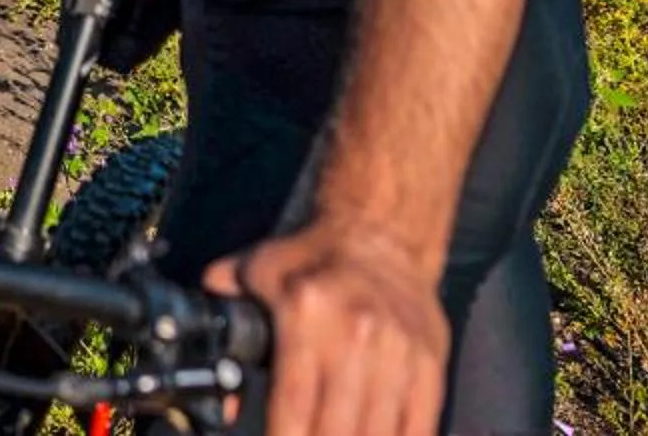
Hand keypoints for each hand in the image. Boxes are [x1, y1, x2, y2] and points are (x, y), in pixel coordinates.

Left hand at [208, 217, 449, 435]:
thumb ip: (226, 314)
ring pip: (378, 435)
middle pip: (336, 431)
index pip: (293, 404)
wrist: (379, 232)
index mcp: (307, 313)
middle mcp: (356, 335)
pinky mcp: (431, 363)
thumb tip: (216, 377)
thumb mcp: (257, 271)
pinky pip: (419, 428)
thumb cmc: (312, 259)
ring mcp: (400, 352)